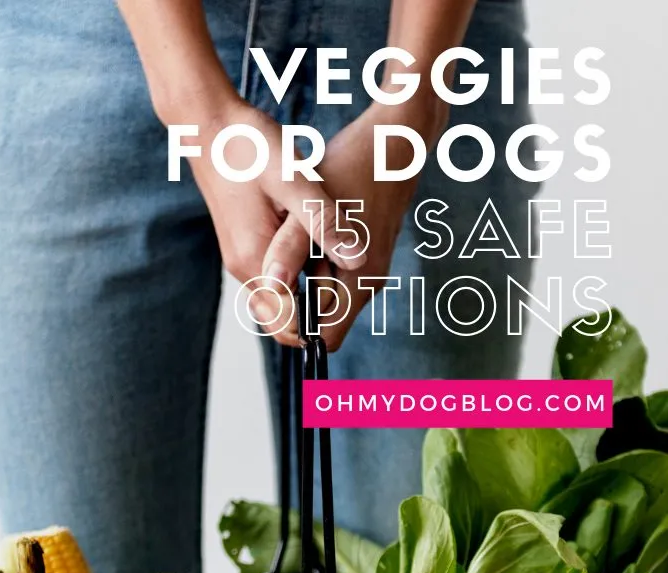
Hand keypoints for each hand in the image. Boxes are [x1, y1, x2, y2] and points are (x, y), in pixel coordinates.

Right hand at [159, 93, 364, 327]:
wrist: (208, 122)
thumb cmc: (250, 146)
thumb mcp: (295, 181)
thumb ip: (324, 223)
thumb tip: (359, 261)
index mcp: (256, 262)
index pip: (288, 325)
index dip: (320, 327)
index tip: (350, 304)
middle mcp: (245, 269)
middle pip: (282, 322)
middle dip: (316, 317)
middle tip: (349, 287)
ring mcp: (242, 259)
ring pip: (279, 302)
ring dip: (308, 297)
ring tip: (338, 270)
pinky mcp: (245, 246)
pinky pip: (274, 280)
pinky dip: (298, 279)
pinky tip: (320, 253)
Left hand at [260, 95, 447, 350]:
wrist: (394, 138)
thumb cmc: (352, 167)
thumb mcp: (310, 207)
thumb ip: (291, 251)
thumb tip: (272, 287)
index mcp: (359, 282)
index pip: (323, 339)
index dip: (294, 326)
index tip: (274, 290)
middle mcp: (368, 285)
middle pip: (321, 320)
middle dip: (296, 298)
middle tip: (279, 257)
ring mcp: (368, 272)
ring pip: (324, 296)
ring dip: (303, 277)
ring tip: (293, 238)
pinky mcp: (363, 256)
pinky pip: (330, 275)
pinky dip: (313, 262)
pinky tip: (304, 230)